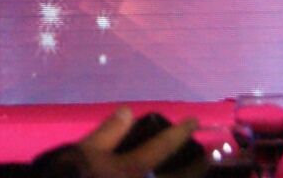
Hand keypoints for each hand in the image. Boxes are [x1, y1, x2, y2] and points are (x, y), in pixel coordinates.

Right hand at [34, 108, 206, 177]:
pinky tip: (174, 177)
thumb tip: (128, 111)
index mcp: (134, 168)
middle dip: (198, 164)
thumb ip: (109, 131)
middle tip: (209, 154)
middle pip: (182, 176)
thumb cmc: (73, 174)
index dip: (181, 131)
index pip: (164, 146)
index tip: (195, 120)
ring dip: (190, 177)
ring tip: (197, 170)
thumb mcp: (85, 150)